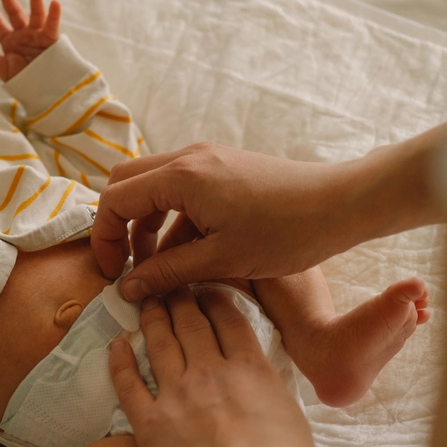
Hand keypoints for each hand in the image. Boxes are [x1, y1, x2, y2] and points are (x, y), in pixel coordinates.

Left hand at [0, 0, 61, 81]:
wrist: (44, 90)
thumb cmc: (25, 81)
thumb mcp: (6, 72)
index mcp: (10, 42)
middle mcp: (23, 35)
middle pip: (15, 13)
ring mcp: (38, 36)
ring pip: (36, 14)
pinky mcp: (51, 40)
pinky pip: (52, 26)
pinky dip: (54, 15)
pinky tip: (54, 3)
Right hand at [92, 143, 355, 299]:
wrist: (342, 204)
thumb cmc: (286, 232)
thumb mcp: (221, 260)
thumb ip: (168, 272)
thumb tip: (128, 287)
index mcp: (181, 177)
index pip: (115, 199)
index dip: (104, 238)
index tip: (113, 273)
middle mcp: (188, 159)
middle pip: (127, 184)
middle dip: (120, 226)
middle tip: (128, 265)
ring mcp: (207, 160)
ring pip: (154, 188)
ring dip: (148, 226)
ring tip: (162, 269)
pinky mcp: (224, 168)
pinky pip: (181, 191)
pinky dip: (174, 220)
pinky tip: (190, 256)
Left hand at [109, 287, 319, 446]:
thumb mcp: (294, 422)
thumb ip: (281, 403)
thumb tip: (280, 399)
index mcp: (249, 368)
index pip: (228, 318)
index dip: (214, 297)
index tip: (205, 287)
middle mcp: (210, 371)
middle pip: (190, 323)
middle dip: (179, 298)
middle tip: (169, 286)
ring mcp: (177, 394)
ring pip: (159, 343)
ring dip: (151, 319)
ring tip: (145, 303)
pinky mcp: (150, 421)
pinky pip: (129, 383)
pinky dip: (120, 360)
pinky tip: (115, 344)